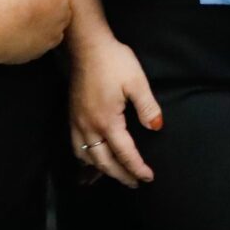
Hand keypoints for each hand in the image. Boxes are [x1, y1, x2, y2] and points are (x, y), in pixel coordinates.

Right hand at [0, 0, 70, 70]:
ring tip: (21, 24)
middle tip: (27, 9)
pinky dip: (33, 40)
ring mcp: (55, 34)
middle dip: (47, 8)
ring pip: (53, 28)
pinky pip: (41, 44)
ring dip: (42, 26)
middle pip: (59, 9)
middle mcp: (63, 13)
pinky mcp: (43, 51)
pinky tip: (18, 36)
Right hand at [68, 30, 162, 186]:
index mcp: (107, 121)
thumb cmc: (114, 61)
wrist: (88, 47)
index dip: (137, 168)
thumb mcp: (137, 81)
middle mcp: (89, 127)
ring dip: (102, 170)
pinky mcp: (72, 117)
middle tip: (136, 183)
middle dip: (121, 175)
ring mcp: (77, 123)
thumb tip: (157, 127)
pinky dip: (85, 159)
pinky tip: (91, 161)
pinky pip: (76, 147)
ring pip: (87, 158)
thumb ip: (148, 107)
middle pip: (105, 162)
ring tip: (116, 175)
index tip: (148, 177)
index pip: (125, 153)